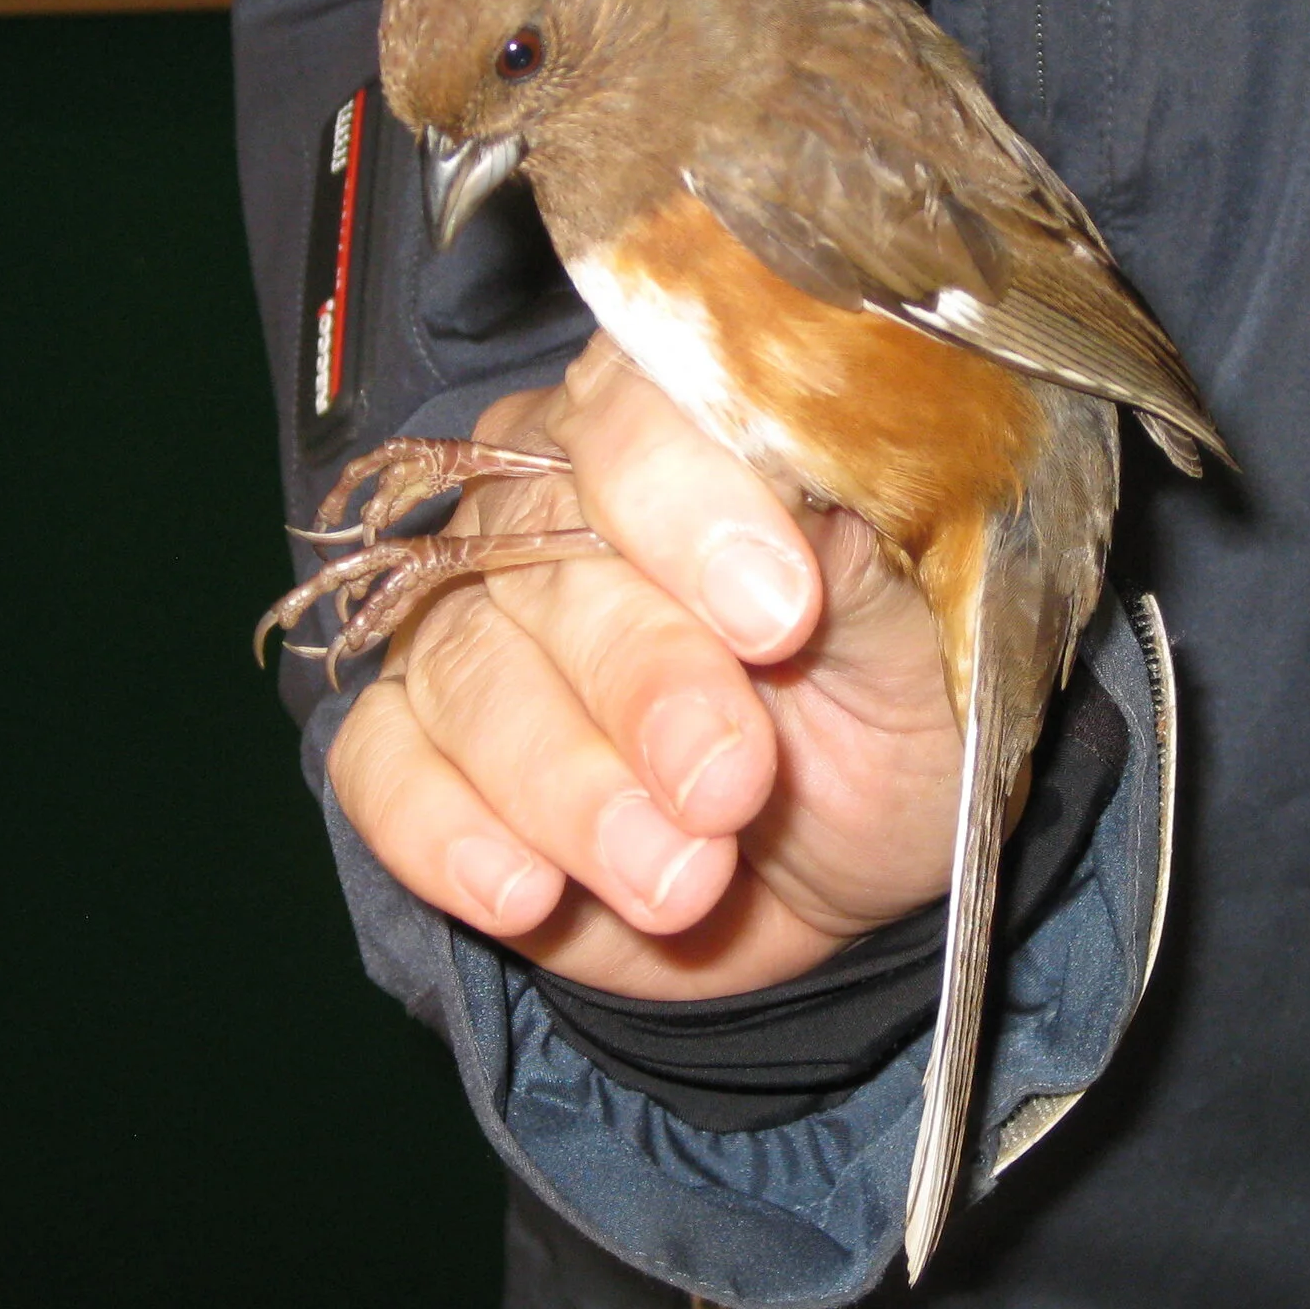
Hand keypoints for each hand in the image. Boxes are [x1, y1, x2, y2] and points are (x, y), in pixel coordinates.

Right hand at [326, 333, 966, 998]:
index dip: (691, 507)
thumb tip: (815, 493)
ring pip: (468, 672)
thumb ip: (869, 554)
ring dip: (570, 791)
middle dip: (644, 683)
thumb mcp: (927, 632)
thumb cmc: (896, 702)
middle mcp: (550, 495)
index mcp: (682, 426)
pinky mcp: (420, 741)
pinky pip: (381, 767)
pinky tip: (526, 894)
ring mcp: (471, 616)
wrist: (852, 853)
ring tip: (681, 881)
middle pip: (548, 557)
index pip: (640, 414)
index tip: (777, 616)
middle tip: (730, 786)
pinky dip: (445, 834)